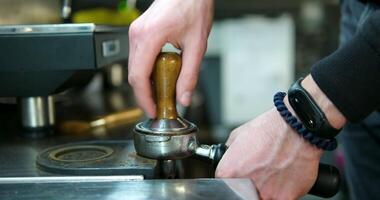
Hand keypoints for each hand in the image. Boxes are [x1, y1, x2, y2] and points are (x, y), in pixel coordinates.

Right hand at [128, 0, 213, 117]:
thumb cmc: (193, 6)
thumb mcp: (197, 45)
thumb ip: (190, 74)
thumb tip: (184, 97)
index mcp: (150, 37)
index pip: (139, 76)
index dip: (144, 98)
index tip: (153, 111)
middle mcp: (137, 34)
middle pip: (133, 74)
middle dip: (145, 94)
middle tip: (159, 106)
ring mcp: (135, 32)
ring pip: (134, 67)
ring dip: (145, 83)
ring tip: (161, 94)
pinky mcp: (138, 32)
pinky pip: (137, 58)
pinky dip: (146, 71)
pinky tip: (159, 77)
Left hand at [216, 75, 345, 198]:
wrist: (296, 128)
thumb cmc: (269, 129)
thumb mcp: (237, 135)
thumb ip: (229, 151)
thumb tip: (228, 155)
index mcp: (229, 171)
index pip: (224, 184)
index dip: (235, 177)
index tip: (242, 173)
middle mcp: (244, 186)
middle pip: (243, 193)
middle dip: (249, 185)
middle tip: (260, 172)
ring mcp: (265, 194)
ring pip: (262, 197)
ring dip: (266, 188)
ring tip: (273, 173)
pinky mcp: (284, 199)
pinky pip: (280, 198)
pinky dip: (283, 191)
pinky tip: (285, 176)